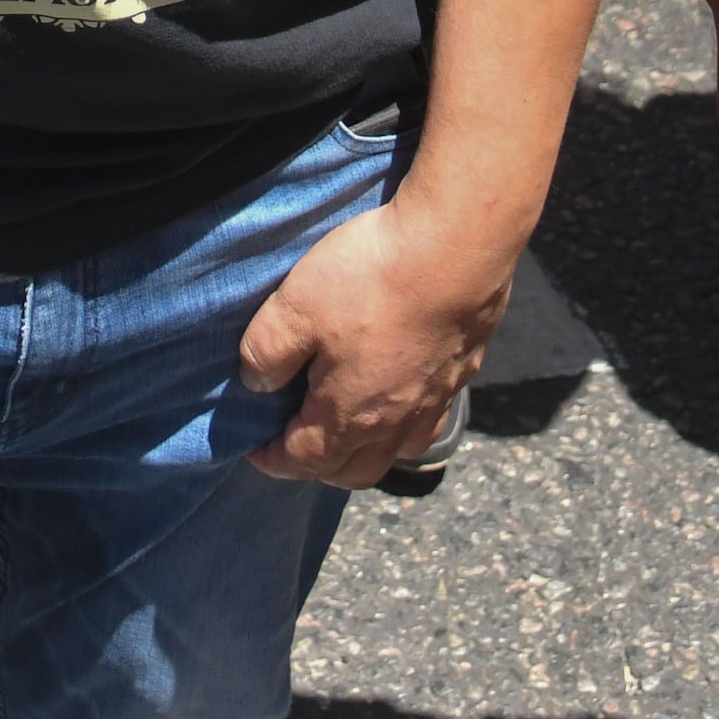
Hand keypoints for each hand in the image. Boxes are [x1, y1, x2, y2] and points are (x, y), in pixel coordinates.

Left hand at [235, 195, 513, 487]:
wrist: (458, 247)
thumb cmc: (370, 278)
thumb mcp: (294, 308)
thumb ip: (266, 354)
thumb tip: (257, 385)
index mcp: (349, 416)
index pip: (304, 460)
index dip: (273, 460)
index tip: (255, 450)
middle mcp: (395, 423)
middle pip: (353, 472)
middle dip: (319, 467)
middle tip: (296, 441)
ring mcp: (435, 401)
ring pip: (397, 453)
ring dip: (365, 451)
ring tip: (347, 424)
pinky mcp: (462, 373)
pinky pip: (429, 421)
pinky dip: (405, 425)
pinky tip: (397, 394)